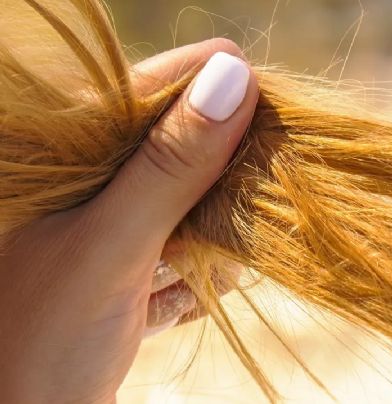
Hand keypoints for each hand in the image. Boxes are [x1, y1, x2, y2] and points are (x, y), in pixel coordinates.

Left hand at [0, 39, 258, 402]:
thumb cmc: (39, 344)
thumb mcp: (109, 247)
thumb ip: (169, 167)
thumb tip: (234, 77)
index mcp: (60, 161)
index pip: (143, 93)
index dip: (205, 88)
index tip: (265, 94)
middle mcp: (87, 189)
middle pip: (179, 151)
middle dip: (219, 177)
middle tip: (248, 193)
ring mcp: (112, 233)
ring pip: (194, 204)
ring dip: (217, 234)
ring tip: (213, 262)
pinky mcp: (132, 273)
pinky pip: (190, 252)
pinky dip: (204, 273)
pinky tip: (201, 291)